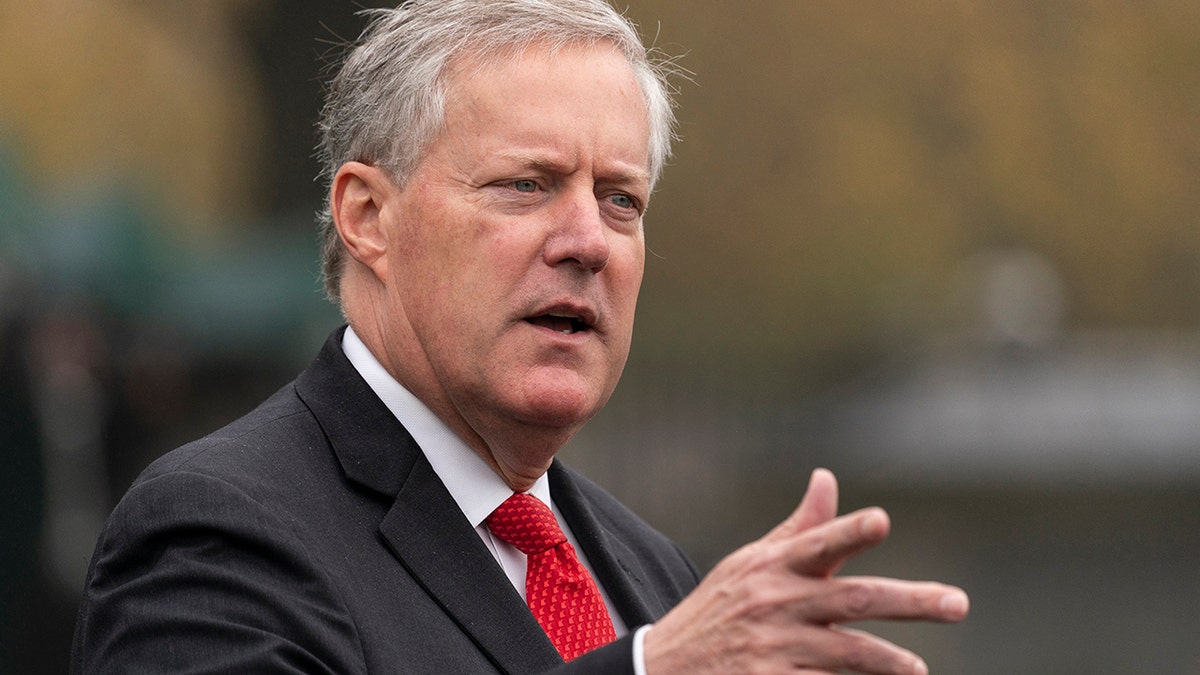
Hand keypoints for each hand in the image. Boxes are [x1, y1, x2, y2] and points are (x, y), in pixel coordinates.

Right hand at [644, 469, 968, 674]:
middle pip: (851, 598)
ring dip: (888, 662)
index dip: (849, 532)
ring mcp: (771, 648)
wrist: (666, 668)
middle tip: (958, 604)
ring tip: (918, 670)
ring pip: (846, 654)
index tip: (881, 521)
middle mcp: (773, 602)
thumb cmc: (721, 608)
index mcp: (773, 564)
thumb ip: (800, 529)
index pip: (817, 542)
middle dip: (910, 601)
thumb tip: (827, 478)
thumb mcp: (751, 564)